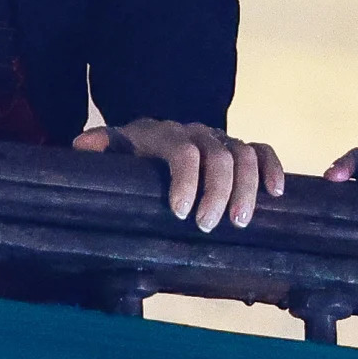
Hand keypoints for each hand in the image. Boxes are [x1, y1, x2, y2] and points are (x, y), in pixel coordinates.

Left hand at [73, 119, 285, 231]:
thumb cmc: (133, 155)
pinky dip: (272, 168)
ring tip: (241, 222)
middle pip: (219, 155)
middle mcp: (197, 132)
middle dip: (218, 192)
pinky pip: (262, 150)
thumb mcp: (114, 150)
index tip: (180, 213)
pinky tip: (276, 194)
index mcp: (164, 135)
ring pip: (244, 154)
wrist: (153, 138)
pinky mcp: (240, 149)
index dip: (186, 181)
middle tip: (210, 226)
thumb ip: (102, 147)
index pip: (183, 152)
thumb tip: (81, 147)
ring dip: (247, 188)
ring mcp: (221, 139)